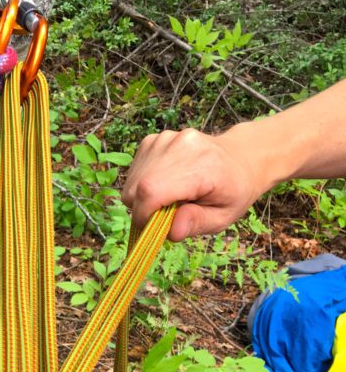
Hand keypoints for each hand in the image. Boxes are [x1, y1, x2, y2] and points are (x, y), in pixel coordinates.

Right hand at [121, 127, 267, 241]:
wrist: (240, 159)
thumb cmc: (232, 192)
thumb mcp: (223, 217)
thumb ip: (197, 223)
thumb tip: (172, 232)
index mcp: (202, 165)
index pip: (152, 191)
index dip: (143, 216)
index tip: (152, 230)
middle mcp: (180, 146)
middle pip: (137, 187)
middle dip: (143, 210)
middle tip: (166, 216)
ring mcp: (165, 139)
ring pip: (132, 181)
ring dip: (143, 197)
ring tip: (170, 198)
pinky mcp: (154, 139)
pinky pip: (135, 171)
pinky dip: (143, 183)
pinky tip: (166, 183)